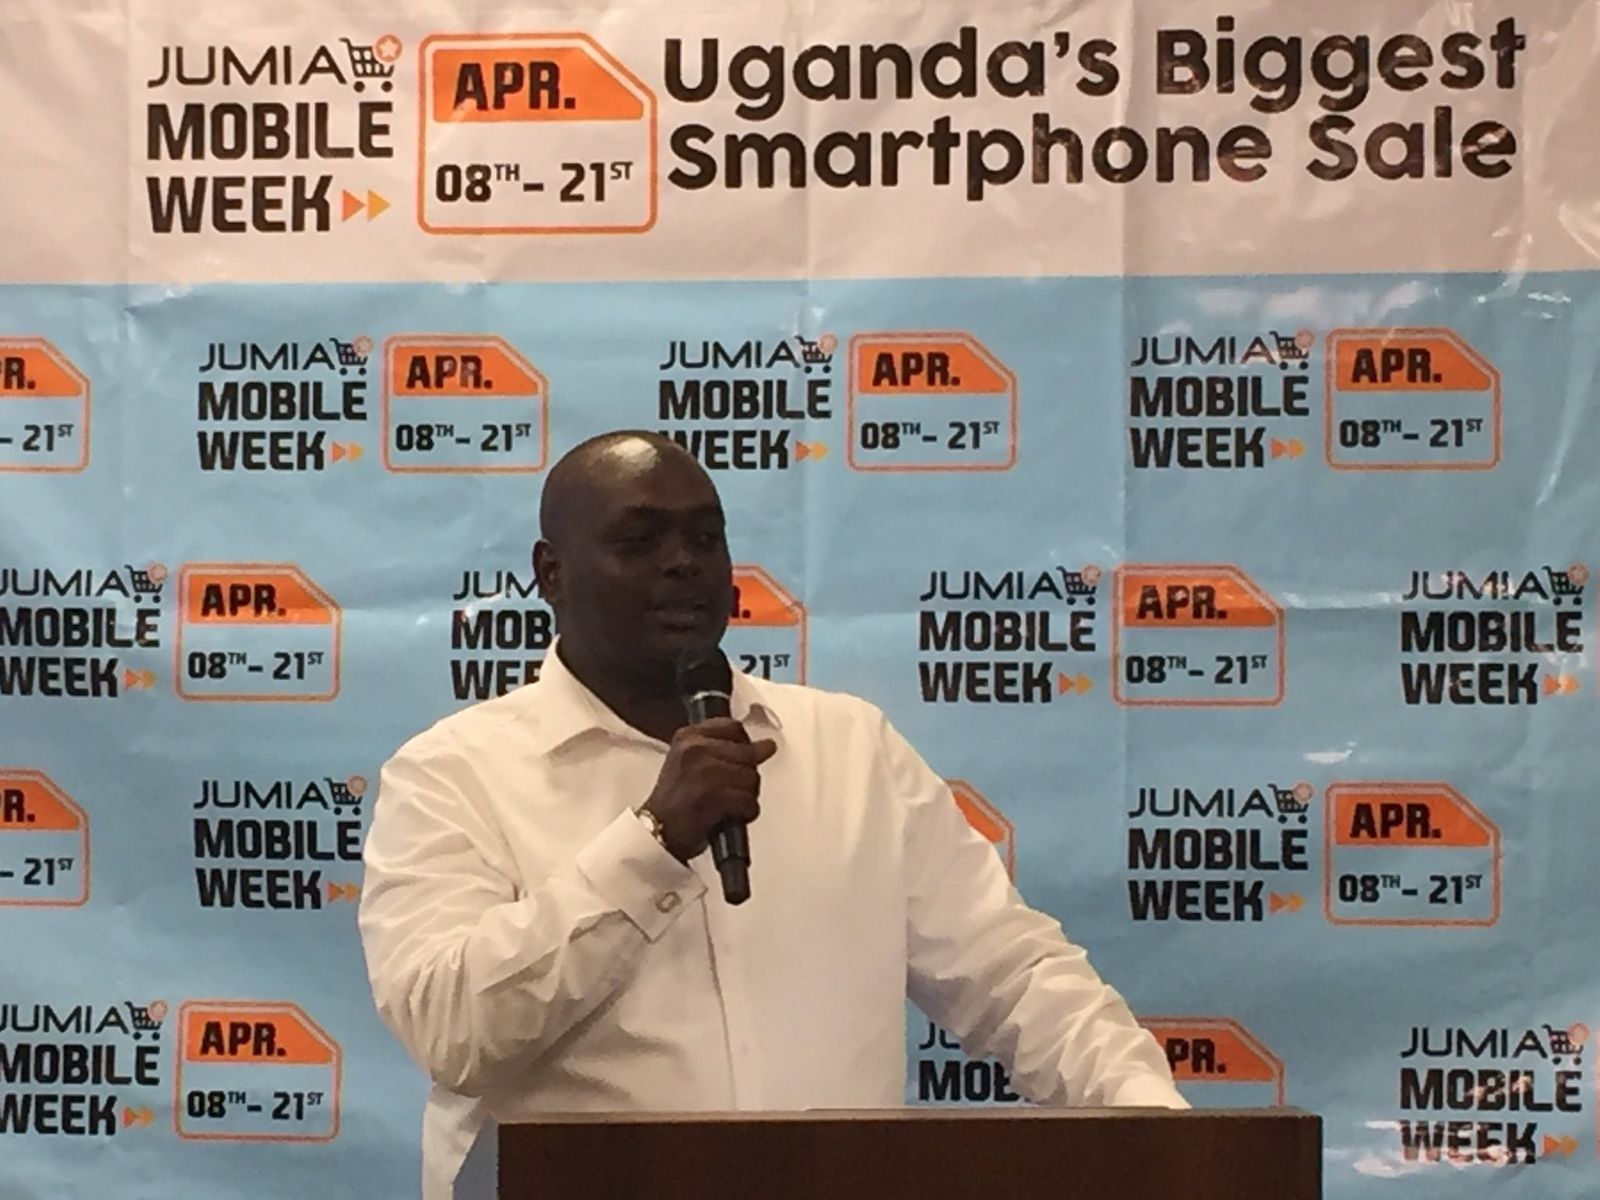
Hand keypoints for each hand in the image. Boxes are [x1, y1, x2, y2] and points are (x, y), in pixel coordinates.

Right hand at [642, 718, 776, 860]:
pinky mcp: (712, 796)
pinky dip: (746, 813)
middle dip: (747, 776)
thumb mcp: (690, 762)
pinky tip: (730, 817)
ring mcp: (703, 772)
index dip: (744, 746)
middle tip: (731, 790)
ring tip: (727, 804)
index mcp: (688, 736)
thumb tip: (765, 746)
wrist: (656, 833)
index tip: (741, 759)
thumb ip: (723, 749)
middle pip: (748, 753)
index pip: (734, 728)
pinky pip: (749, 802)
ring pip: (752, 778)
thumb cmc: (675, 803)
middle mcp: (695, 749)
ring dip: (747, 796)